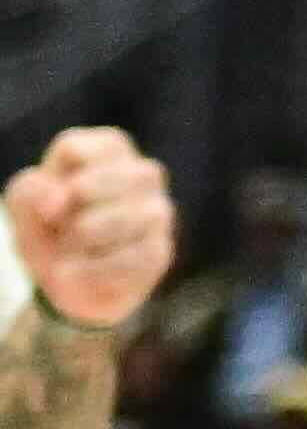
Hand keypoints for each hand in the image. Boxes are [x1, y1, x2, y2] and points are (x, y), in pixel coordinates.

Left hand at [7, 128, 169, 331]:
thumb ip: (32, 191)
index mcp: (108, 150)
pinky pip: (128, 258)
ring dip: (82, 239)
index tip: (47, 207)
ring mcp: (157, 212)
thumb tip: (61, 199)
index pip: (73, 150)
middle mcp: (143, 174)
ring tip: (70, 250)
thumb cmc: (48, 228)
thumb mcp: (25, 205)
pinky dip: (90, 269)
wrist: (66, 279)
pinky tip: (76, 272)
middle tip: (63, 228)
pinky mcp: (159, 251)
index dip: (51, 183)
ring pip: (123, 218)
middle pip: (106, 180)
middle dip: (73, 210)